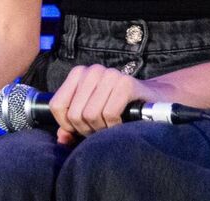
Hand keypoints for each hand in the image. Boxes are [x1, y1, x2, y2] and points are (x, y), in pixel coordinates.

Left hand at [47, 64, 166, 144]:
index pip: (57, 105)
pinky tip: (121, 122)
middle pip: (74, 113)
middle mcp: (91, 70)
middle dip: (87, 129)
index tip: (80, 129)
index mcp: (78, 74)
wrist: (153, 98)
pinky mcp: (126, 83)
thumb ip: (72, 126)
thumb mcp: (91, 114)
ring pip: (90, 115)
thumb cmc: (117, 107)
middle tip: (99, 130)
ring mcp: (109, 74)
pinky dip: (114, 125)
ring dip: (101, 129)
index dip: (66, 124)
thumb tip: (61, 139)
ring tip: (110, 126)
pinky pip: (109, 113)